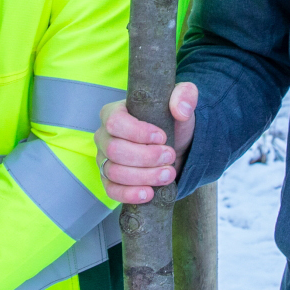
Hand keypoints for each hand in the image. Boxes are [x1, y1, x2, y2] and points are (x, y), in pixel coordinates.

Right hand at [99, 82, 194, 203]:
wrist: (173, 145)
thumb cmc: (171, 121)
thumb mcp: (182, 101)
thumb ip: (185, 95)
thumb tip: (181, 110)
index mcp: (113, 113)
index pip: (115, 122)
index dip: (138, 132)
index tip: (162, 137)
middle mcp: (103, 136)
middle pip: (115, 150)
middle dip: (146, 157)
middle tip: (170, 156)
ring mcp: (104, 159)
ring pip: (115, 172)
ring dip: (144, 176)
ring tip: (168, 174)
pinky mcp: (109, 180)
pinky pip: (111, 190)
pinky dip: (129, 194)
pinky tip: (149, 193)